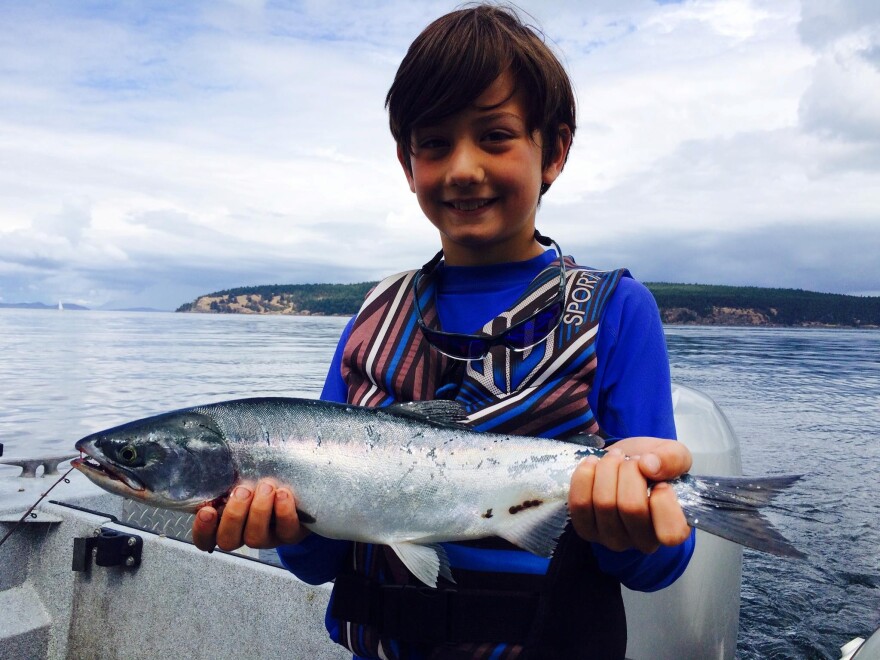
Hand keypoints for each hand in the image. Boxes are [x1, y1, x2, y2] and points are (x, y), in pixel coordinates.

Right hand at [192, 478, 308, 552]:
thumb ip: (230, 474)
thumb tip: (221, 453)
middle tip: (243, 490)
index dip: (202, 529)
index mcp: (226, 523)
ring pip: (255, 538)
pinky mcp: (291, 534)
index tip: (207, 510)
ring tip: (266, 487)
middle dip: (234, 515)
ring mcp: (267, 538)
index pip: (205, 538)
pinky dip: (284, 512)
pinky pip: (286, 531)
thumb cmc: (262, 480)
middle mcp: (244, 534)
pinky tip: (283, 493)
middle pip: (228, 540)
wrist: (299, 491)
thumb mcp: (244, 476)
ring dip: (259, 511)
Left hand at [569, 437, 691, 553]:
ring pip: (604, 502)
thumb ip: (672, 459)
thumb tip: (649, 466)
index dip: (664, 501)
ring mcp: (612, 538)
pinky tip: (593, 464)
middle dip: (630, 471)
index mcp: (672, 530)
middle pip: (631, 507)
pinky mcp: (586, 530)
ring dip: (607, 469)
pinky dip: (584, 476)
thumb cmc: (653, 465)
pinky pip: (579, 503)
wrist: (624, 462)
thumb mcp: (674, 455)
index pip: (670, 533)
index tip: (661, 482)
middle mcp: (642, 541)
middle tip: (633, 459)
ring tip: (614, 457)